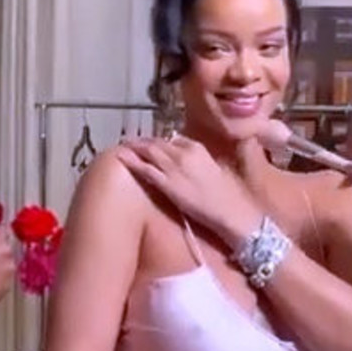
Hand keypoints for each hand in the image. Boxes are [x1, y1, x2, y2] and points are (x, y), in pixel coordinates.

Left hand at [116, 136, 260, 249]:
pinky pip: (144, 169)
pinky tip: (121, 157)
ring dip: (134, 148)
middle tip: (132, 143)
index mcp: (198, 148)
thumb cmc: (229, 194)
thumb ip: (205, 162)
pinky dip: (131, 161)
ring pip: (148, 152)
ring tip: (123, 147)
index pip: (175, 139)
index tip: (155, 145)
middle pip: (158, 143)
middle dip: (144, 143)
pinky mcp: (166, 184)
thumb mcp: (219, 169)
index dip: (163, 142)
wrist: (230, 211)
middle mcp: (183, 153)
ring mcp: (173, 167)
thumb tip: (198, 164)